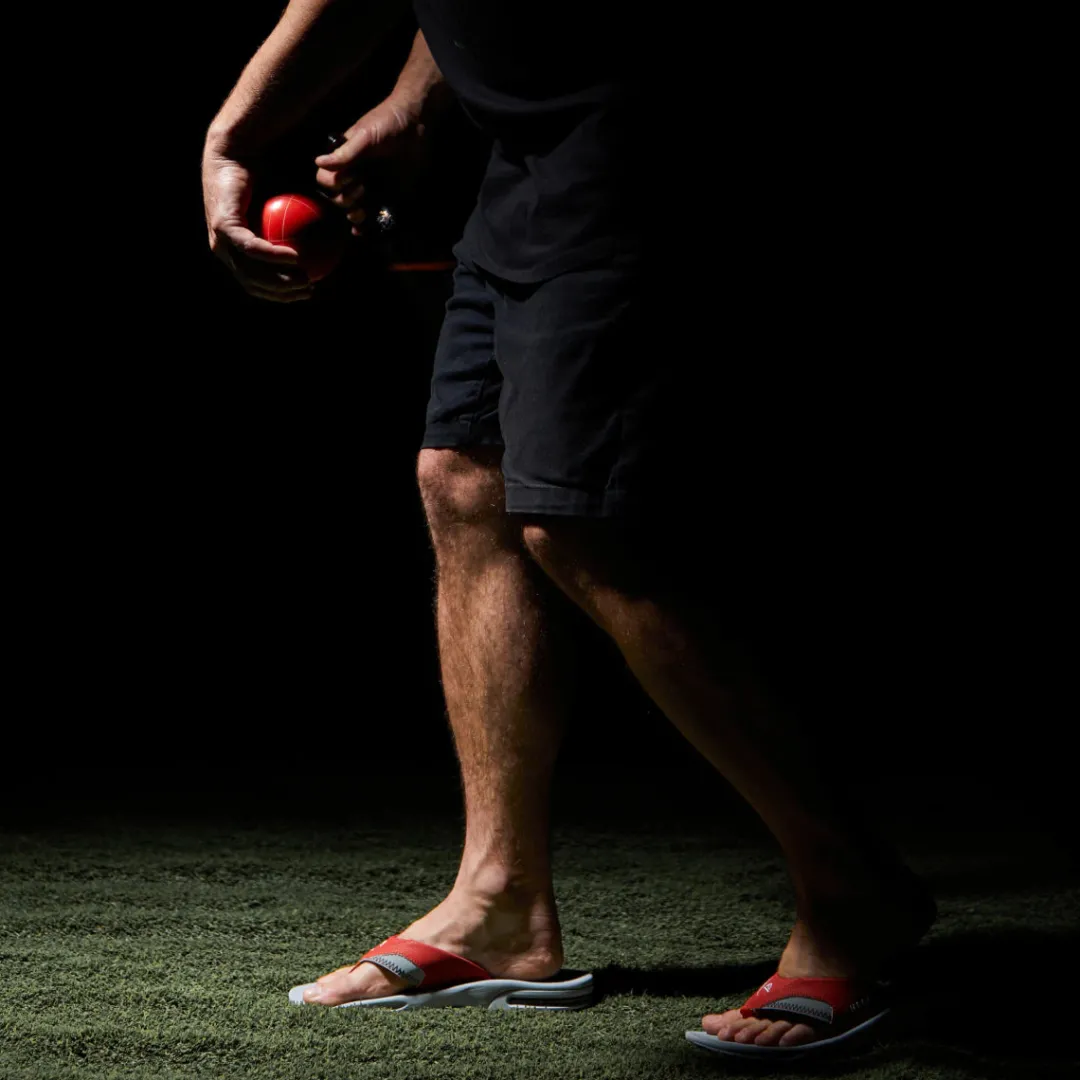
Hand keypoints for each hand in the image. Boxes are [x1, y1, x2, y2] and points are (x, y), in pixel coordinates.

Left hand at [202, 145, 312, 302]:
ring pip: (251, 273)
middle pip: (254, 285)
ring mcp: (220, 240)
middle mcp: (225, 249)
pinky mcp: (222, 227)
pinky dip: (274, 255)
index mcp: (236, 250)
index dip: (283, 294)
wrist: (237, 149)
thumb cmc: (265, 174)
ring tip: (305, 278)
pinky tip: (296, 257)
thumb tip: (329, 248)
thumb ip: (302, 230)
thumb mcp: (289, 208)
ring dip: (280, 280)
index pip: (258, 283)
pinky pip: (252, 248)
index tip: (308, 290)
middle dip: (283, 294)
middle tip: (309, 289)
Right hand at [314, 96, 423, 235]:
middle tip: (360, 190)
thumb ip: (345, 152)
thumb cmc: (386, 123)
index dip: (332, 185)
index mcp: (345, 160)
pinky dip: (368, 226)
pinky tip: (364, 232)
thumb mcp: (364, 135)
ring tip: (363, 212)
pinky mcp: (389, 194)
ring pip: (354, 209)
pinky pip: (376, 213)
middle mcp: (355, 175)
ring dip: (354, 217)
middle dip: (345, 201)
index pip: (326, 180)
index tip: (348, 179)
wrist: (417, 123)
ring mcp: (372, 186)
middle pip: (338, 198)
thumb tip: (319, 162)